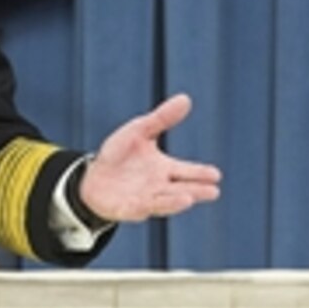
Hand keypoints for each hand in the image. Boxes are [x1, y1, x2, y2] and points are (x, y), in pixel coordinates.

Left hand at [79, 93, 220, 222]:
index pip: (187, 171)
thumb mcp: (139, 131)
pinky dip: (148, 206)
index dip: (201, 173)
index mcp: (165, 168)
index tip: (216, 175)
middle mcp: (159, 186)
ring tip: (190, 198)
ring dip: (176, 201)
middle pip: (182, 189)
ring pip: (165, 201)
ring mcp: (145, 199)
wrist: (93, 176)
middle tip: (214, 191)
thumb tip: (185, 99)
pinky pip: (140, 208)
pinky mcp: (128, 208)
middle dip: (197, 191)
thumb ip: (162, 118)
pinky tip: (152, 203)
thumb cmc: (119, 154)